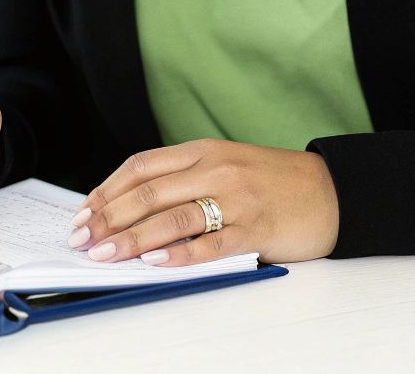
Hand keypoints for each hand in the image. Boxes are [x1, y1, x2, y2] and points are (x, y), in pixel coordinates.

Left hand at [68, 139, 339, 265]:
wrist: (331, 190)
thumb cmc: (270, 182)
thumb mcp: (223, 165)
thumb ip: (182, 179)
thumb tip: (126, 209)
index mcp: (201, 150)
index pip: (140, 167)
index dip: (106, 191)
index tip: (82, 215)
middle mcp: (215, 169)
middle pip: (148, 193)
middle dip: (108, 218)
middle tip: (83, 239)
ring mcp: (236, 198)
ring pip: (172, 218)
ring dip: (133, 239)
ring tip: (106, 254)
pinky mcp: (256, 228)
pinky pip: (211, 243)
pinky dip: (180, 255)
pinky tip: (156, 264)